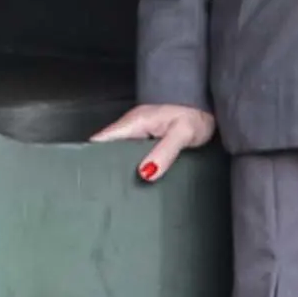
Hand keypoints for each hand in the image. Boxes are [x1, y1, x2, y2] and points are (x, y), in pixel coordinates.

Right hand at [94, 102, 218, 183]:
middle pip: (107, 149)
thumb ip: (164, 152)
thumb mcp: (182, 133)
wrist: (207, 106)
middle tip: (105, 191)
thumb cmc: (195, 114)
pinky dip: (131, 166)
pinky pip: (132, 153)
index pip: (101, 140)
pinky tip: (136, 180)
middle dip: (104, 168)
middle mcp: (132, 127)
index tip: (90, 177)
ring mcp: (139, 133)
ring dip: (119, 168)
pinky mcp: (148, 139)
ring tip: (118, 191)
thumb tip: (146, 173)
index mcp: (134, 123)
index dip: (91, 157)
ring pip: (120, 153)